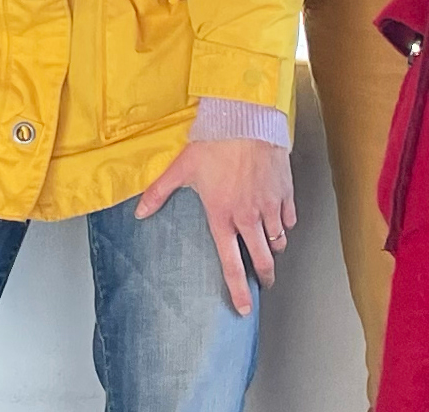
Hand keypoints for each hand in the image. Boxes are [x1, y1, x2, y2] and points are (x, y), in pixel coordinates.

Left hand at [136, 137, 294, 314]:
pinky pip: (289, 218)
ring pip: (278, 240)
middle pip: (262, 260)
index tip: (244, 308)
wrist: (246, 119)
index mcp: (223, 218)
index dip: (238, 291)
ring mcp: (270, 206)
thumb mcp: (181, 168)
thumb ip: (158, 193)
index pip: (232, 265)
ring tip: (269, 249)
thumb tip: (139, 212)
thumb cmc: (214, 142)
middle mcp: (248, 218)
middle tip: (264, 282)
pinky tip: (280, 221)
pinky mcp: (285, 191)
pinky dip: (285, 224)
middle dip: (264, 276)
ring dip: (273, 248)